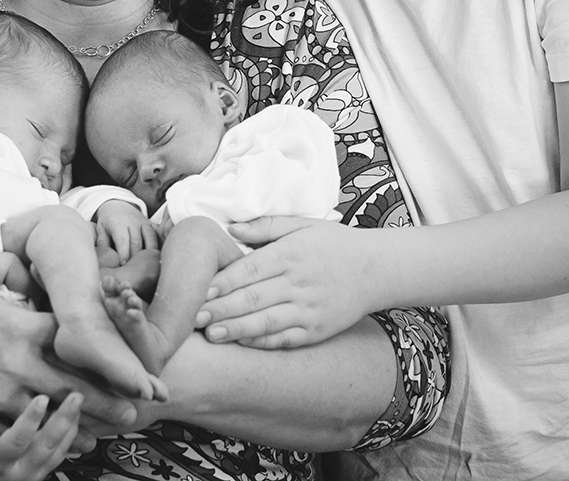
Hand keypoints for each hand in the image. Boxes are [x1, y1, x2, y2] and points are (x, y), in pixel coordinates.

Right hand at [0, 253, 135, 451]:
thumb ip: (12, 264)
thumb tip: (38, 271)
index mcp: (15, 325)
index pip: (71, 340)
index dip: (104, 350)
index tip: (131, 360)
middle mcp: (11, 365)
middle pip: (71, 387)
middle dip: (106, 399)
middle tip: (137, 407)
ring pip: (49, 417)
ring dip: (81, 424)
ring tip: (110, 429)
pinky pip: (19, 435)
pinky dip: (43, 439)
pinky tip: (62, 444)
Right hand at [0, 393, 82, 480]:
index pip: (17, 442)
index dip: (30, 420)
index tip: (41, 398)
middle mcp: (18, 473)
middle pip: (46, 446)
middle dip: (63, 419)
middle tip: (76, 395)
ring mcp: (30, 476)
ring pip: (57, 453)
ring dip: (71, 428)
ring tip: (78, 403)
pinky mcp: (37, 476)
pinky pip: (58, 458)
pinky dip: (69, 439)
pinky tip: (74, 421)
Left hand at [94, 201, 159, 262]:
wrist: (117, 204)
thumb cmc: (107, 222)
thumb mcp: (100, 230)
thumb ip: (102, 244)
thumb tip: (105, 260)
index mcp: (118, 224)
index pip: (123, 240)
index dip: (124, 253)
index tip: (123, 265)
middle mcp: (133, 223)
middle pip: (137, 243)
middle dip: (135, 259)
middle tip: (133, 272)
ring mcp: (144, 223)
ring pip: (151, 239)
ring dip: (149, 254)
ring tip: (147, 267)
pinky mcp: (151, 224)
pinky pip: (158, 235)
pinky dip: (160, 245)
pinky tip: (158, 257)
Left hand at [193, 217, 367, 348]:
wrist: (377, 270)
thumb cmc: (334, 243)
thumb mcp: (302, 224)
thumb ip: (265, 226)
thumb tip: (229, 228)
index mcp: (292, 254)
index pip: (250, 270)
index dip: (223, 281)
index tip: (197, 288)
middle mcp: (300, 283)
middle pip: (253, 298)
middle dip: (220, 308)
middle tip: (191, 315)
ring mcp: (310, 310)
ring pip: (267, 322)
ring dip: (237, 329)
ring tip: (210, 334)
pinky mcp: (318, 331)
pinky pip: (286, 339)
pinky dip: (263, 342)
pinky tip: (241, 343)